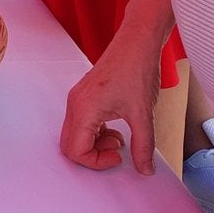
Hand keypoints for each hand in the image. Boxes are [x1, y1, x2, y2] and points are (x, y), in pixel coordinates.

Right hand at [59, 26, 160, 174]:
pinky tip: (115, 129)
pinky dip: (96, 133)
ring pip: (74, 135)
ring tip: (120, 139)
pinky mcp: (84, 96)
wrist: (137, 43)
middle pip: (69, 145)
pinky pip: (81, 124)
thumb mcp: (143, 115)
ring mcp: (78, 99)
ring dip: (95, 144)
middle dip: (93, 155)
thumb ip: (143, 146)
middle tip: (117, 150)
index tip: (119, 156)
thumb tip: (144, 169)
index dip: (97, 162)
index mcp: (84, 109)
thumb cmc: (137, 70)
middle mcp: (75, 104)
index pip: (75, 151)